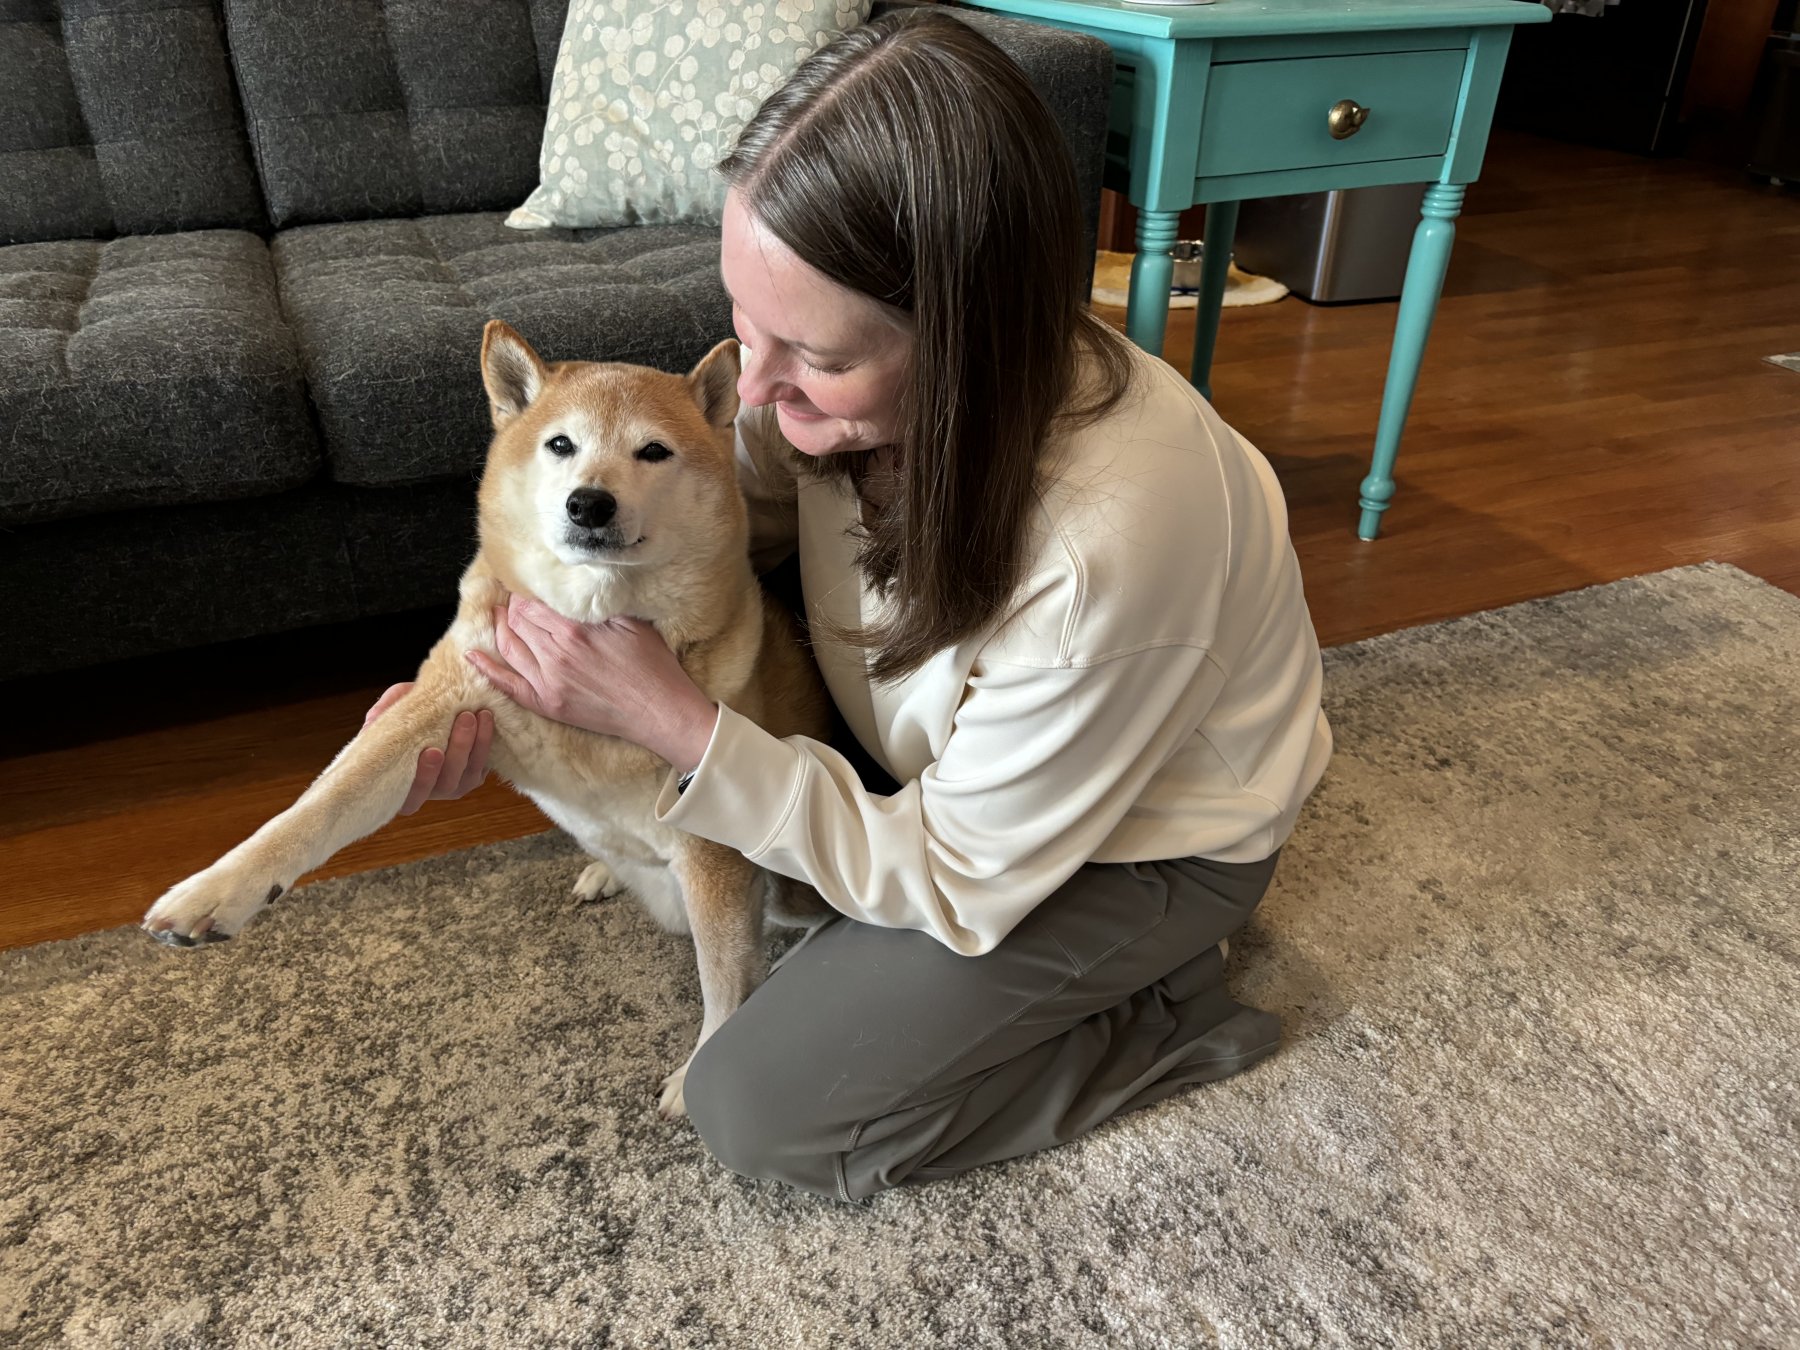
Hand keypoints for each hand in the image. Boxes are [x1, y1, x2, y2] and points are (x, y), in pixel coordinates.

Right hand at [364, 682, 495, 813]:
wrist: (435, 706)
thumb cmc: (406, 713)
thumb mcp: (392, 707)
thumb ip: (381, 714)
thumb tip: (372, 723)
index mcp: (403, 786)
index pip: (410, 800)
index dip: (421, 782)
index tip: (431, 751)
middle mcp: (431, 791)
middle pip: (446, 784)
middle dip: (457, 750)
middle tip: (463, 719)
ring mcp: (455, 785)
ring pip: (468, 774)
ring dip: (474, 743)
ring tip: (474, 714)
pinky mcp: (475, 774)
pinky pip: (483, 764)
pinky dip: (485, 740)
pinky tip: (485, 717)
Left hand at [465, 595, 718, 771]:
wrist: (660, 712)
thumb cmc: (653, 666)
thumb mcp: (633, 621)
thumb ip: (602, 600)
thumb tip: (581, 579)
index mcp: (575, 629)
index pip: (533, 602)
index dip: (527, 591)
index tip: (528, 584)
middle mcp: (556, 653)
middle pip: (517, 620)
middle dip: (513, 606)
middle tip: (516, 597)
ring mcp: (548, 681)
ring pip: (509, 646)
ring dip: (499, 627)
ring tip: (499, 615)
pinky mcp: (547, 703)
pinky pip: (507, 684)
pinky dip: (486, 669)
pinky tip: (473, 655)